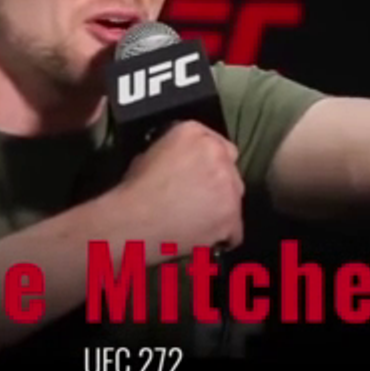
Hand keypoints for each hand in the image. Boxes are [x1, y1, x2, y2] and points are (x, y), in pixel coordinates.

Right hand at [110, 121, 243, 260]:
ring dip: (222, 206)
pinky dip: (223, 234)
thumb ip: (174, 151)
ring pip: (234, 197)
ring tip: (199, 219)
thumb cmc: (135, 189)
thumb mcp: (148, 153)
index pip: (215, 142)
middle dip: (218, 182)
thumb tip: (179, 162)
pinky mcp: (232, 216)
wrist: (134, 221)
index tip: (200, 172)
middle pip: (229, 168)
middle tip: (198, 196)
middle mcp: (217, 154)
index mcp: (194, 133)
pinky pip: (235, 228)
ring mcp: (229, 186)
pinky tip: (205, 237)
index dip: (208, 160)